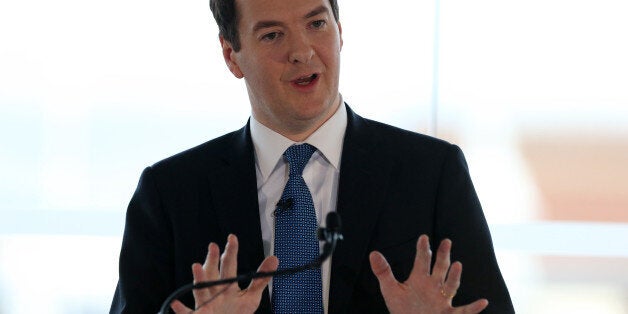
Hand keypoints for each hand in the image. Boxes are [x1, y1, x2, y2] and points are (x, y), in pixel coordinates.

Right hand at [171, 234, 278, 313]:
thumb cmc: (236, 313)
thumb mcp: (251, 296)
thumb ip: (261, 278)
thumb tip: (274, 258)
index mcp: (227, 285)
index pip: (229, 265)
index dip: (230, 252)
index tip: (232, 238)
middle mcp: (215, 291)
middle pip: (213, 273)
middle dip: (212, 260)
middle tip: (213, 246)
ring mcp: (206, 304)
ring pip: (201, 290)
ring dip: (198, 279)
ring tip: (196, 266)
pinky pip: (188, 313)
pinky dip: (181, 309)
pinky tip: (176, 304)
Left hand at [369, 235, 488, 313]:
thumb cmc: (402, 309)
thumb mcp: (390, 289)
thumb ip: (383, 271)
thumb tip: (373, 253)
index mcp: (420, 279)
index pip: (422, 261)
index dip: (423, 250)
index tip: (423, 237)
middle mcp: (433, 287)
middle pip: (440, 268)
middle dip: (443, 256)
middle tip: (446, 241)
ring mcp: (442, 301)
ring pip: (450, 287)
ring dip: (454, 277)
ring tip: (456, 264)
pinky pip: (463, 311)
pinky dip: (473, 308)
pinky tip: (483, 302)